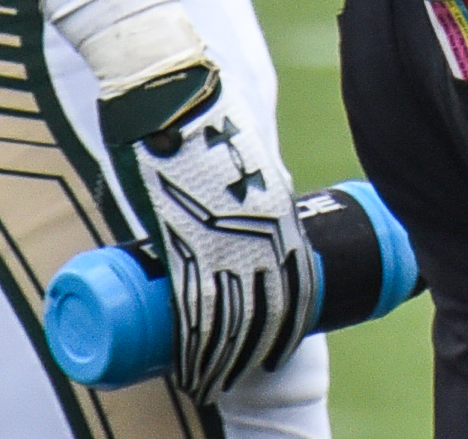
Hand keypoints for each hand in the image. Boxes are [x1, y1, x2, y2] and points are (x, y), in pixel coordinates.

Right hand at [98, 60, 314, 395]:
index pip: (297, 281)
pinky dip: (197, 348)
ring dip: (226, 359)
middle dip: (256, 350)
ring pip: (233, 320)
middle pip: (269, 310)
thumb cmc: (203, 112)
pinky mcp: (183, 237)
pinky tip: (194, 370)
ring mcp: (222, 234)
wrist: (170, 86)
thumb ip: (245, 182)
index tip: (277, 345)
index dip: (288, 322)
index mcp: (277, 206)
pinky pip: (196, 308)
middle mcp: (260, 226)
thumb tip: (241, 203)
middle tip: (241, 371)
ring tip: (212, 380)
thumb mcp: (243, 154)